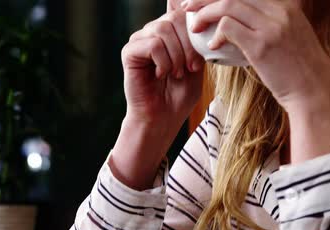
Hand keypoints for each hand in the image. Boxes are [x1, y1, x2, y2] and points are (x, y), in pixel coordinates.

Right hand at [122, 7, 203, 127]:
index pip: (183, 10)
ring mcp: (140, 40)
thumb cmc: (180, 95)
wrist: (162, 119)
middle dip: (189, 44)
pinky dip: (163, 62)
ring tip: (177, 73)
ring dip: (176, 55)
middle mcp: (153, 31)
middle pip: (175, 17)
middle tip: (191, 68)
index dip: (196, 28)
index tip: (200, 56)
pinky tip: (160, 75)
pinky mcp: (129, 52)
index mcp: (170, 31)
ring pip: (163, 28)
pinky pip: (153, 44)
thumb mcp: (198, 63)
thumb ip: (196, 38)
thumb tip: (194, 11)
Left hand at [184, 0, 329, 163]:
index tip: (203, 1)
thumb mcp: (288, 35)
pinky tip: (211, 46)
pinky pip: (228, 29)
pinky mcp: (261, 45)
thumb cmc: (297, 68)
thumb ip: (268, 23)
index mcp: (286, 4)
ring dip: (205, 14)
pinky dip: (215, 35)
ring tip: (194, 26)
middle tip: (187, 7)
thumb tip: (238, 24)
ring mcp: (271, 26)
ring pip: (228, 6)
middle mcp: (280, 10)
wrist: (314, 90)